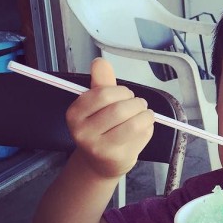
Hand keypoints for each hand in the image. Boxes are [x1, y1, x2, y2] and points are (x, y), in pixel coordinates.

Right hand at [66, 58, 154, 179]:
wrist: (101, 161)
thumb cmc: (102, 127)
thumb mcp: (98, 103)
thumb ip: (101, 82)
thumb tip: (99, 62)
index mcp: (74, 113)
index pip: (103, 94)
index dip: (121, 91)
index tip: (126, 94)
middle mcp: (82, 132)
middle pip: (119, 110)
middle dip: (136, 103)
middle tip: (139, 104)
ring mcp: (99, 148)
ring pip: (133, 123)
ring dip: (146, 114)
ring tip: (145, 114)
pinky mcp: (116, 157)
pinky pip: (141, 135)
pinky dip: (148, 127)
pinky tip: (143, 127)